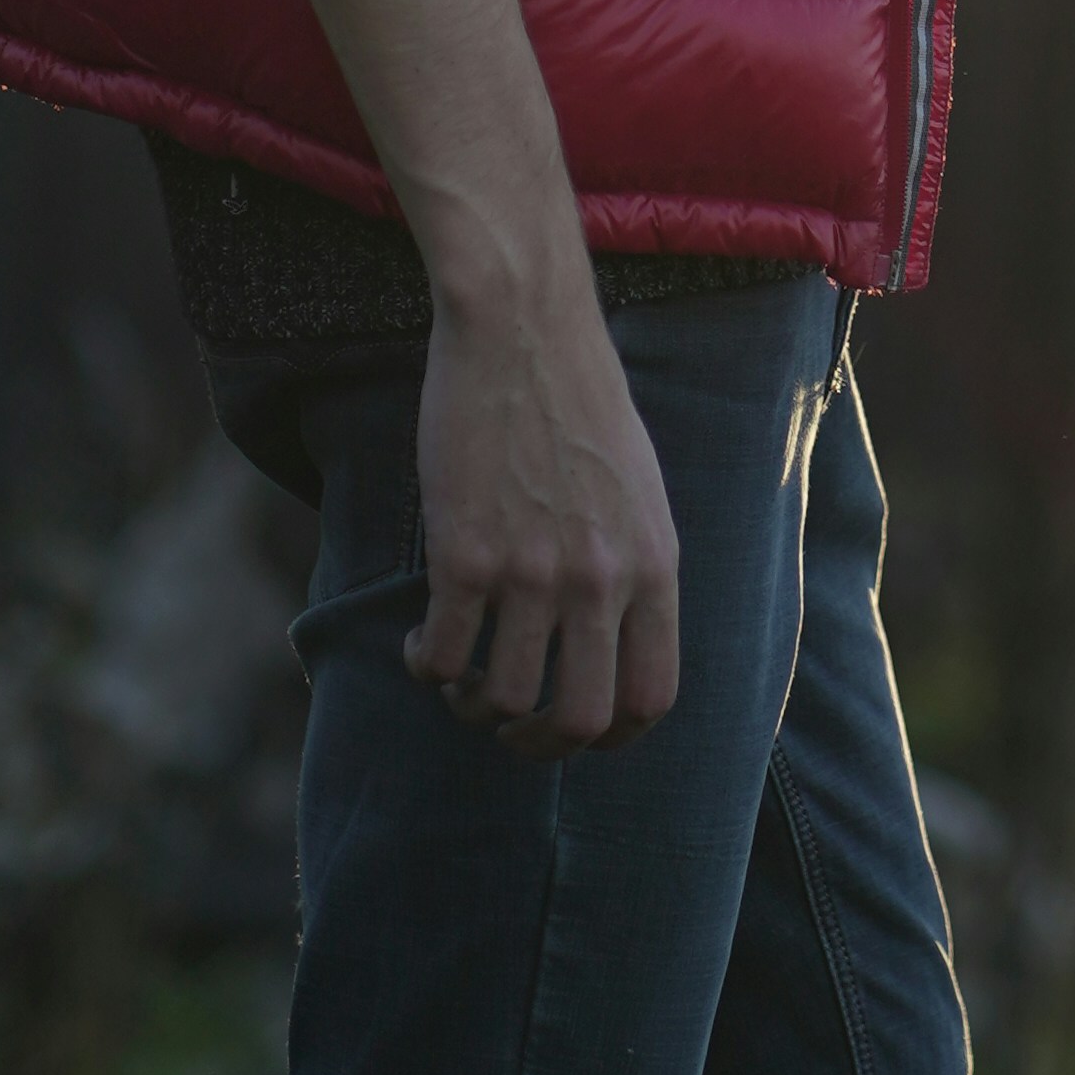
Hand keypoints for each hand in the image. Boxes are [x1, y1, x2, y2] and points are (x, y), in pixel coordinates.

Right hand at [407, 273, 681, 754]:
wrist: (523, 330)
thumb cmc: (580, 400)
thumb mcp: (639, 489)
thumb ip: (633, 567)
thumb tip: (615, 641)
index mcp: (654, 563)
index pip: (652, 696)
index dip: (613, 735)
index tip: (578, 731)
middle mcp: (600, 579)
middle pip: (580, 720)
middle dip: (540, 744)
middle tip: (511, 726)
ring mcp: (532, 571)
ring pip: (502, 699)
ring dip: (473, 706)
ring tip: (460, 679)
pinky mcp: (464, 554)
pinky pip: (441, 656)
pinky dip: (425, 668)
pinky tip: (420, 646)